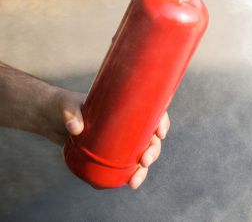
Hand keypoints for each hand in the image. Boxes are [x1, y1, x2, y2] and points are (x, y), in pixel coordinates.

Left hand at [49, 89, 169, 189]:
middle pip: (150, 137)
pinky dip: (129, 175)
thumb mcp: (67, 106)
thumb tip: (76, 128)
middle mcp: (128, 124)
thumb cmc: (64, 106)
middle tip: (145, 161)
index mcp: (126, 106)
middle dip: (153, 152)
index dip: (162, 121)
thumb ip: (71, 114)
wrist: (52, 118)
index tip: (160, 133)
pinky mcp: (108, 153)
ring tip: (134, 182)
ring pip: (140, 154)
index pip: (152, 111)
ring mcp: (119, 140)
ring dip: (142, 170)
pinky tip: (128, 183)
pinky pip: (124, 165)